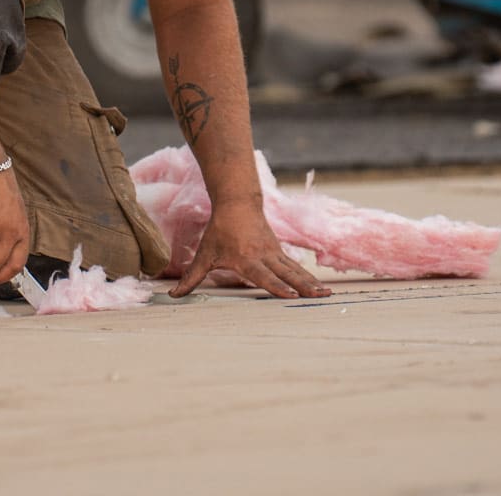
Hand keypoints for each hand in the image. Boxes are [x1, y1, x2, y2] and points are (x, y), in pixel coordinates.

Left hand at [169, 199, 331, 299]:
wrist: (236, 203)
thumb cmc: (219, 231)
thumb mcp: (204, 254)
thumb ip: (191, 277)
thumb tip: (173, 295)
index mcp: (246, 259)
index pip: (263, 275)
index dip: (276, 286)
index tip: (290, 296)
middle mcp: (263, 256)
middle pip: (286, 273)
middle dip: (303, 286)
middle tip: (319, 297)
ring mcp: (274, 252)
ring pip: (294, 269)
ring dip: (311, 282)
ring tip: (327, 295)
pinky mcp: (279, 251)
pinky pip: (295, 265)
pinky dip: (308, 276)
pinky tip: (320, 287)